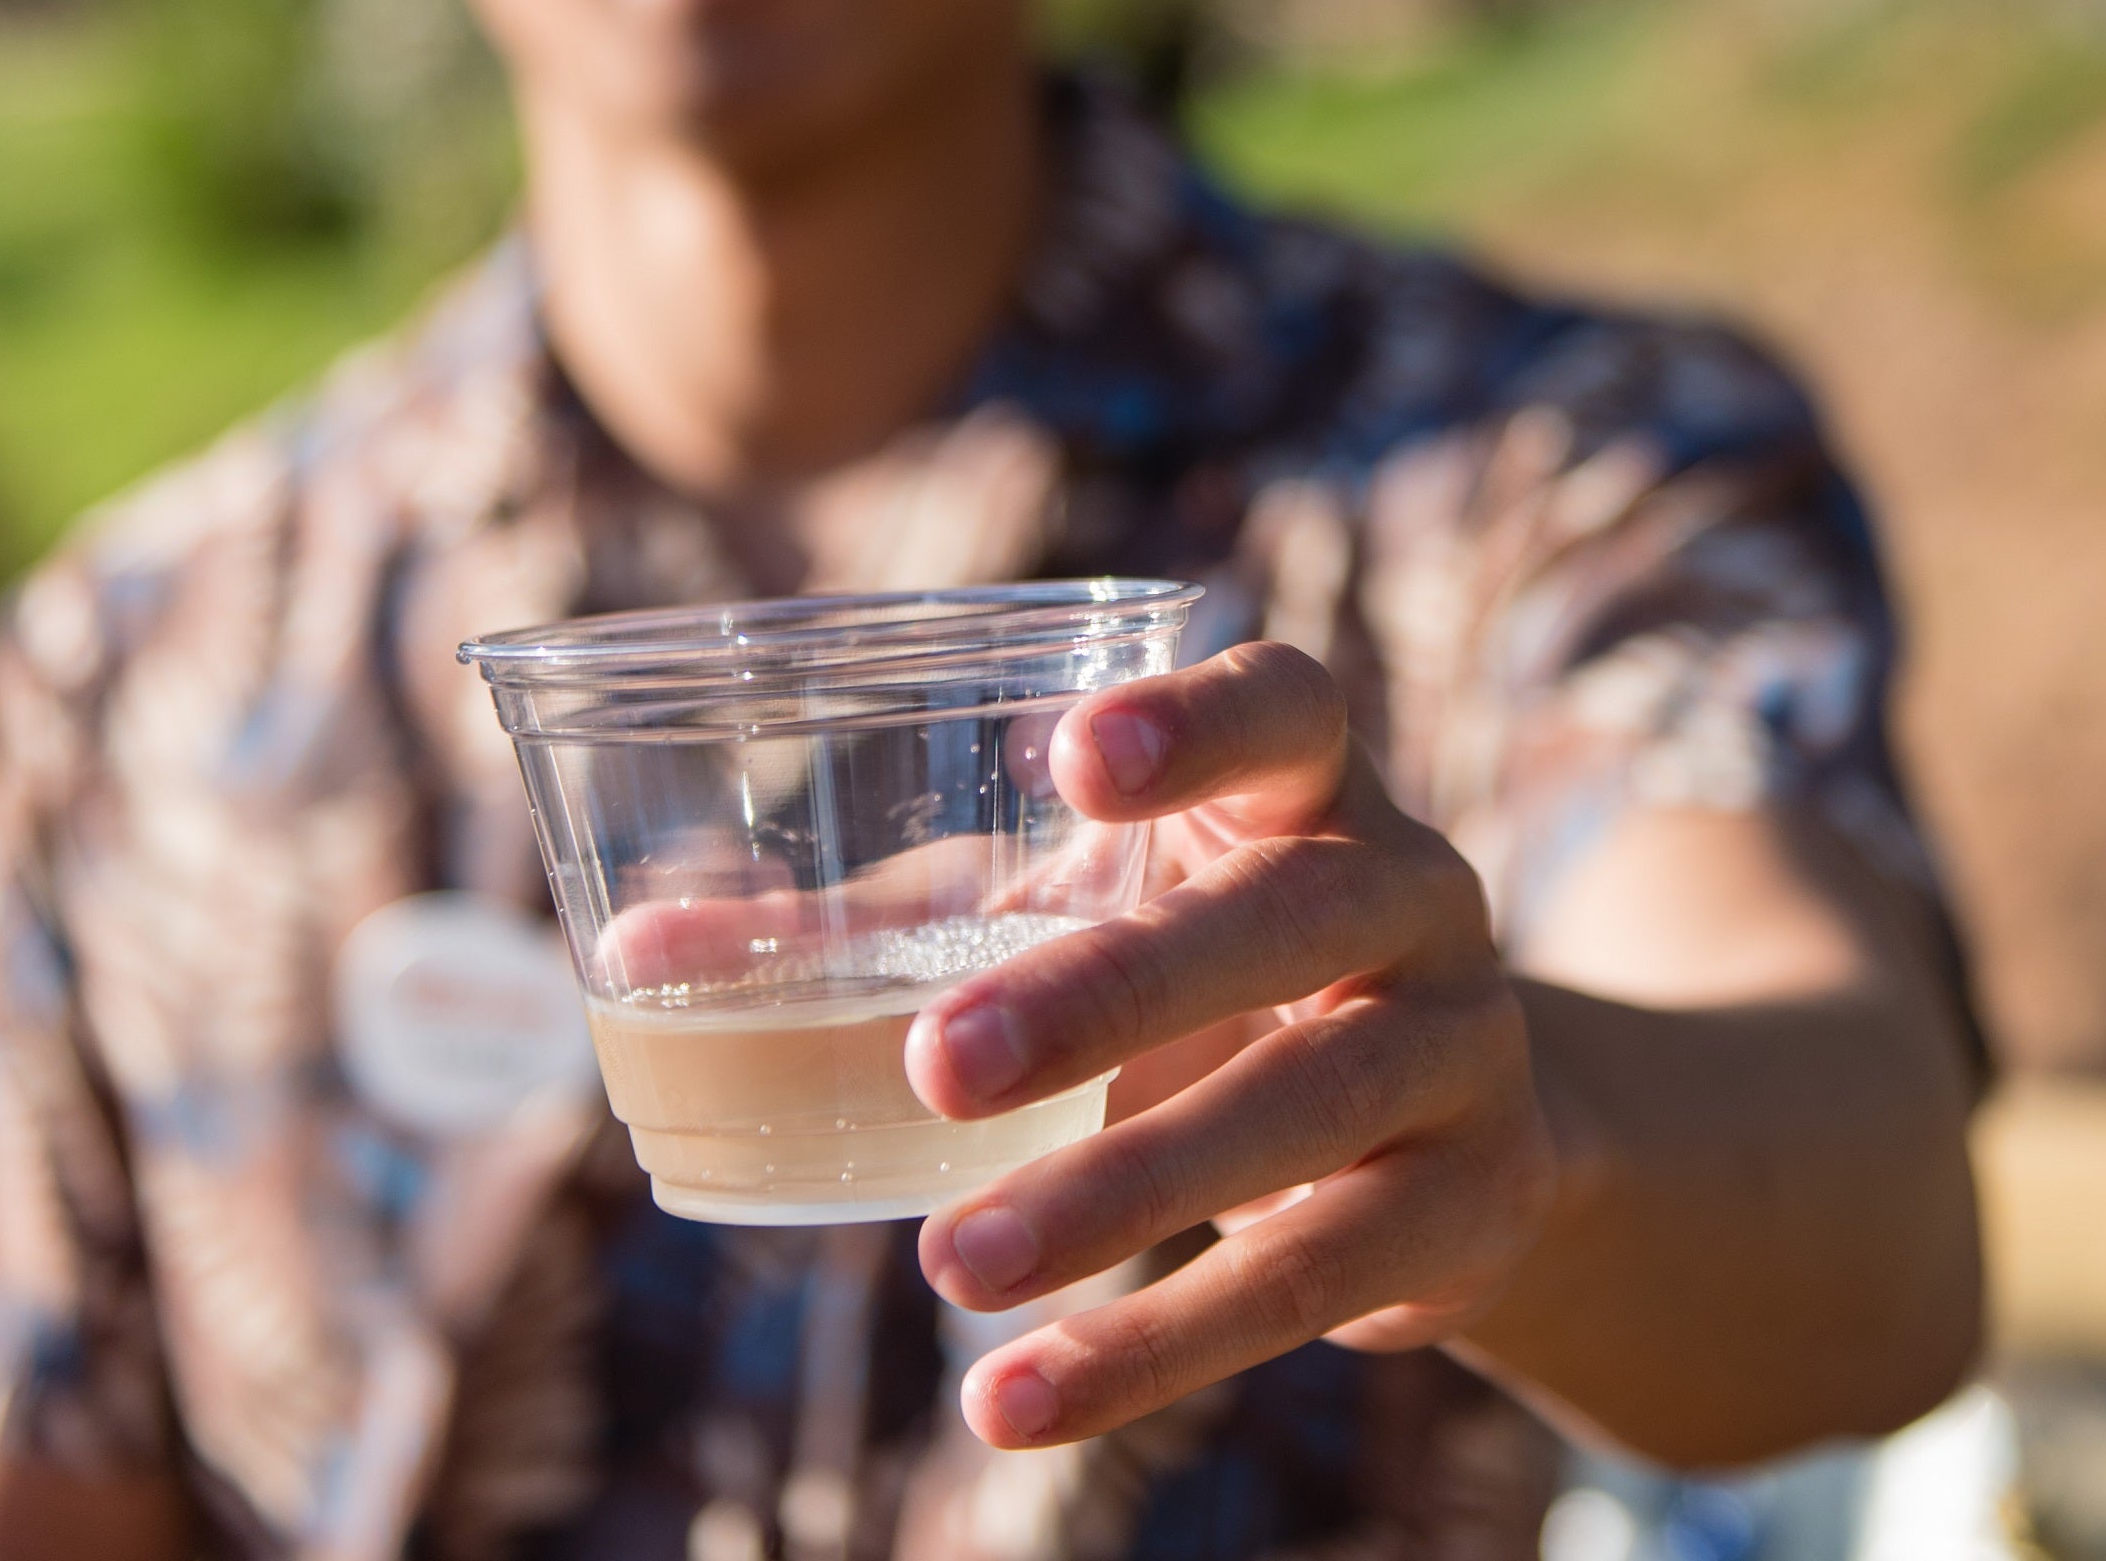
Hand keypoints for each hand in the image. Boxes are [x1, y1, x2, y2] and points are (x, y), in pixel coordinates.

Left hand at [903, 642, 1558, 1449]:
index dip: (1193, 722)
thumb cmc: (1207, 982)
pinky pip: (1311, 1281)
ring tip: (951, 1267)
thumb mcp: (1076, 930)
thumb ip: (878, 935)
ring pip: (1301, 1107)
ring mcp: (1462, 1048)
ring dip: (1122, 1193)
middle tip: (937, 1061)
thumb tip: (632, 953)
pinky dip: (1157, 1349)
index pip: (1286, 707)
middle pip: (1281, 919)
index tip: (1067, 754)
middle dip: (1109, 992)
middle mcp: (1413, 894)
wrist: (1456, 1136)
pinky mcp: (1473, 1206)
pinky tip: (1019, 1398)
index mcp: (1310, 793)